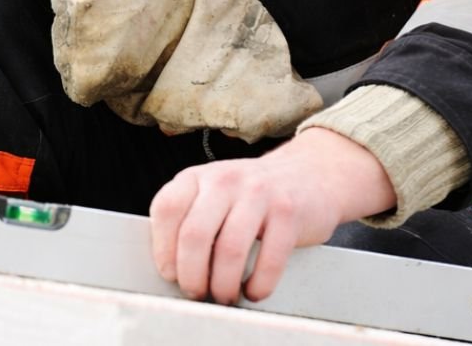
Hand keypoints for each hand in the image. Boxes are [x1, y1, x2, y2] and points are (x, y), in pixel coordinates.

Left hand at [149, 127, 395, 303]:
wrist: (309, 174)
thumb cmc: (250, 195)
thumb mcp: (212, 194)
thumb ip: (189, 220)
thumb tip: (172, 270)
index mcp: (197, 176)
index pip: (167, 208)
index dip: (163, 248)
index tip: (169, 274)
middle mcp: (224, 180)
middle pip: (195, 234)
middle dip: (192, 275)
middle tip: (196, 294)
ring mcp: (258, 193)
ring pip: (230, 250)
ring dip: (223, 284)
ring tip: (224, 297)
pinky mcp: (288, 212)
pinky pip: (269, 259)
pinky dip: (258, 284)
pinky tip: (254, 291)